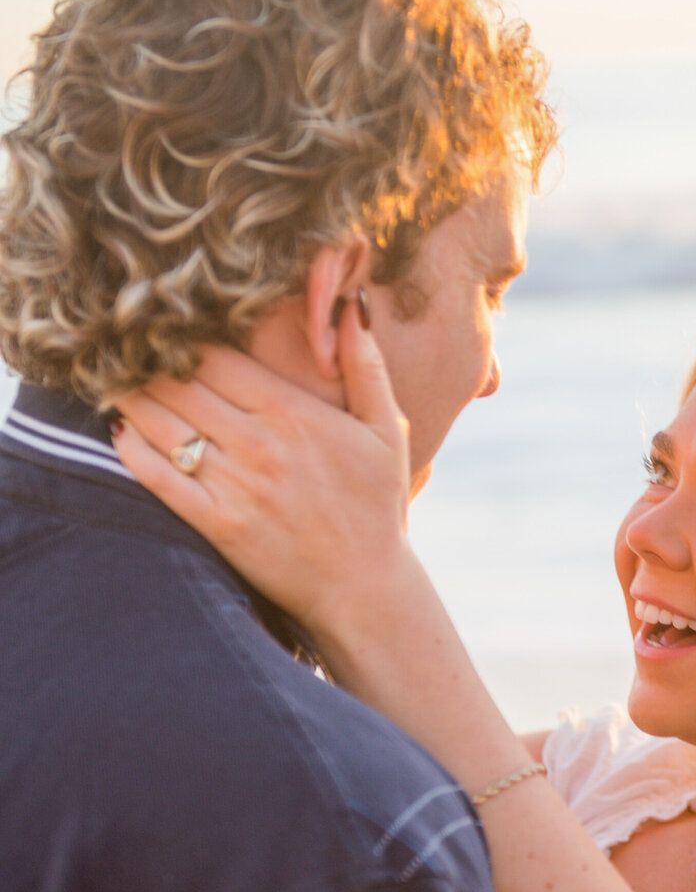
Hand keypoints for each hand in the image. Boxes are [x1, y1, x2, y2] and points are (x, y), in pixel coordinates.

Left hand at [112, 303, 409, 648]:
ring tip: (113, 379)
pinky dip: (131, 451)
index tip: (163, 325)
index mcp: (293, 412)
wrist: (364, 586)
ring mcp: (235, 486)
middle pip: (180, 385)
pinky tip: (121, 432)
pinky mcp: (217, 525)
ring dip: (131, 398)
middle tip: (122, 346)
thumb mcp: (386, 429)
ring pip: (162, 425)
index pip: (216, 358)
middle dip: (146, 362)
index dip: (182, 337)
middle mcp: (258, 444)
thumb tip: (353, 306)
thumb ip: (367, 365)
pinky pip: (157, 478)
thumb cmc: (376, 505)